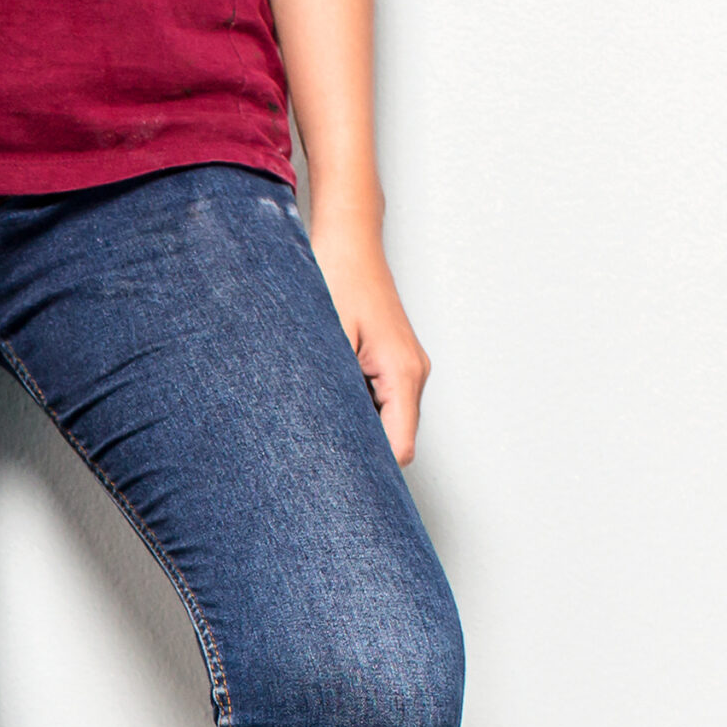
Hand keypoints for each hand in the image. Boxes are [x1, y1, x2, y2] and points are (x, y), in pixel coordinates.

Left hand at [308, 217, 428, 465]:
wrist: (348, 238)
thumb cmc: (336, 278)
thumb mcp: (326, 342)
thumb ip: (329, 395)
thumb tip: (319, 440)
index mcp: (402, 374)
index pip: (397, 450)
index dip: (369, 475)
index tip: (335, 488)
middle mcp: (413, 373)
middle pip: (394, 441)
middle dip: (359, 457)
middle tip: (316, 472)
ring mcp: (406, 367)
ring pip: (386, 421)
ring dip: (355, 430)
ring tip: (314, 432)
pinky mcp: (392, 360)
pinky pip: (380, 401)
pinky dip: (356, 409)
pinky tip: (327, 402)